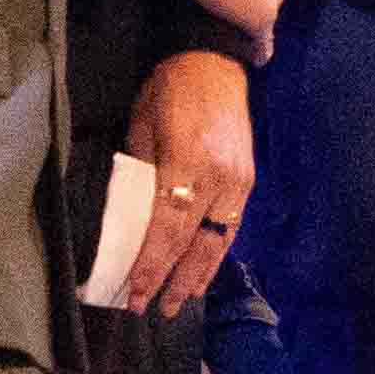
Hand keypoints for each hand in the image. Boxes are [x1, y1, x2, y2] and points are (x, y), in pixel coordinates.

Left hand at [117, 48, 253, 311]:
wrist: (215, 63)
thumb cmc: (168, 90)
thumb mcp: (142, 128)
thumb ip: (139, 176)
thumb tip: (127, 221)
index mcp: (189, 164)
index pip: (167, 230)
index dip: (150, 267)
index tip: (134, 295)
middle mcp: (220, 180)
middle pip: (195, 245)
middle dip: (172, 281)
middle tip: (151, 310)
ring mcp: (238, 183)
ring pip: (218, 243)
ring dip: (197, 276)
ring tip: (178, 302)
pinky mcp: (247, 181)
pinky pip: (229, 228)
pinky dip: (214, 255)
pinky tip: (201, 273)